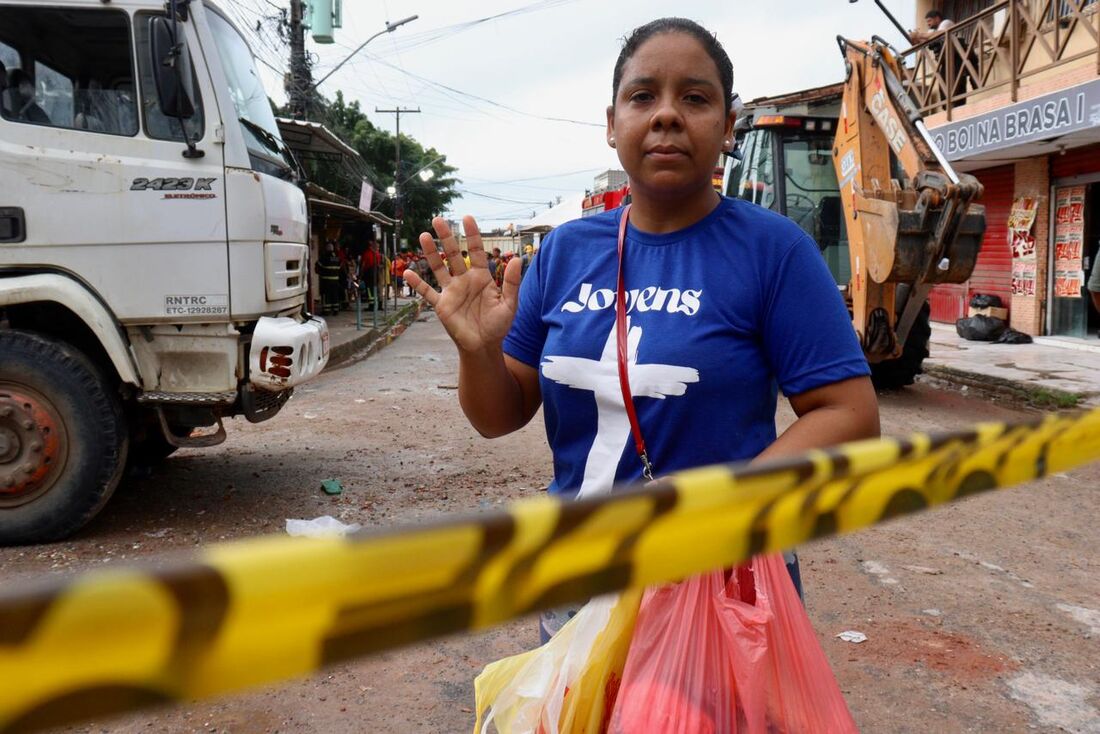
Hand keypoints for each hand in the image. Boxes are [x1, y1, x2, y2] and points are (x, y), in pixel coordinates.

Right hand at [403, 215, 522, 353]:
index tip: (467, 218)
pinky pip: (427, 292)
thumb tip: (516, 259)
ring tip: (423, 236)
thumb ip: (511, 282)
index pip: (477, 251)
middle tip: (438, 219)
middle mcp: (465, 280)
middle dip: (446, 237)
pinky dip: (417, 283)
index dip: (472, 235)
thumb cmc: (498, 326)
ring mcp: (451, 292)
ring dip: (431, 253)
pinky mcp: (442, 305)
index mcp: (481, 277)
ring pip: (439, 268)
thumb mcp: (509, 304)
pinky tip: (408, 272)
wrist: (484, 346)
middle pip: (454, 254)